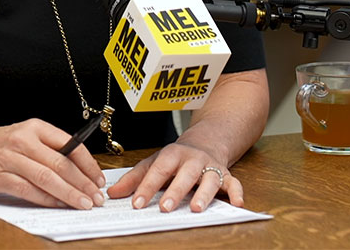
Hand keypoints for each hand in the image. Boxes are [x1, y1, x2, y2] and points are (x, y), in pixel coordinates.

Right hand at [0, 119, 106, 209]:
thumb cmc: (2, 144)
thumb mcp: (28, 136)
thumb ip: (51, 148)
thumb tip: (82, 171)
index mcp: (36, 127)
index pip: (70, 145)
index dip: (88, 164)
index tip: (99, 179)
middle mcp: (24, 140)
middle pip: (60, 164)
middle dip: (83, 183)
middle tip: (96, 197)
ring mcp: (11, 159)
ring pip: (47, 178)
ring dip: (69, 194)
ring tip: (84, 203)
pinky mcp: (0, 177)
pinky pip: (29, 190)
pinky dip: (46, 199)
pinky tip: (59, 204)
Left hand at [106, 140, 242, 212]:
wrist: (206, 141)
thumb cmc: (176, 157)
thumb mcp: (153, 163)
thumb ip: (134, 178)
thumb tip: (113, 193)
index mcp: (172, 155)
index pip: (158, 171)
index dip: (147, 187)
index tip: (137, 203)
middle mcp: (192, 160)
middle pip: (185, 175)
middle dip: (175, 191)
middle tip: (165, 208)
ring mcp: (210, 167)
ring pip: (209, 179)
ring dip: (204, 194)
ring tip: (196, 208)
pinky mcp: (225, 174)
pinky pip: (234, 182)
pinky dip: (237, 192)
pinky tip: (237, 203)